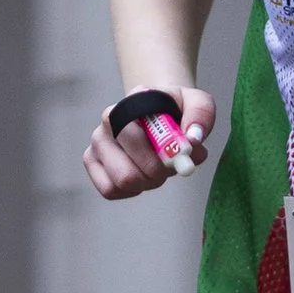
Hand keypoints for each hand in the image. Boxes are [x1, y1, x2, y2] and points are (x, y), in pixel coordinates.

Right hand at [84, 86, 215, 199]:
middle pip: (129, 170)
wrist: (160, 112)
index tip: (182, 155)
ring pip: (122, 181)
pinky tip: (143, 175)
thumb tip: (191, 140)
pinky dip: (133, 189)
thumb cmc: (176, 111)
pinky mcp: (92, 162)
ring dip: (148, 182)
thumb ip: (201, 115)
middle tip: (172, 165)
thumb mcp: (198, 103)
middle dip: (158, 174)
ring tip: (158, 168)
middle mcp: (108, 121)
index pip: (138, 137)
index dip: (162, 154)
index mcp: (131, 102)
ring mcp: (97, 143)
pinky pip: (111, 190)